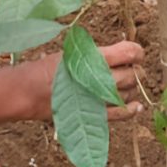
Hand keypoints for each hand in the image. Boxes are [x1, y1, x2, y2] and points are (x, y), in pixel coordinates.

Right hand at [22, 40, 145, 120]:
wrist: (30, 91)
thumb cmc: (48, 68)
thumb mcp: (72, 51)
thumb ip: (95, 52)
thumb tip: (116, 51)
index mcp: (95, 58)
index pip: (129, 52)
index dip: (137, 51)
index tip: (136, 52)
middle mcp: (100, 78)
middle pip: (133, 74)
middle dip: (135, 70)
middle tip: (130, 68)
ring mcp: (99, 99)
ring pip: (129, 92)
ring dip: (131, 87)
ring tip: (124, 83)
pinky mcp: (95, 116)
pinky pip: (121, 114)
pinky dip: (131, 110)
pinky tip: (136, 106)